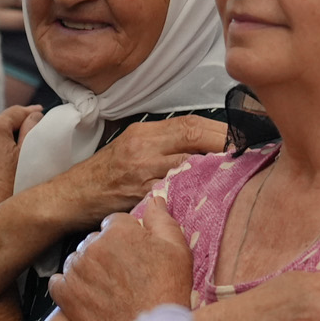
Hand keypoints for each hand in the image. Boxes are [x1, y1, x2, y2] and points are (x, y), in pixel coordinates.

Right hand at [44, 116, 227, 229]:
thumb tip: (204, 146)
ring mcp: (142, 171)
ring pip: (189, 164)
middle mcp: (144, 146)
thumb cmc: (104, 174)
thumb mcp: (132, 148)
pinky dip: (192, 193)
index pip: (191, 123)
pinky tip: (208, 198)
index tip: (243, 137)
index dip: (221, 130)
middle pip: (194, 136)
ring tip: (237, 175)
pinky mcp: (140, 195)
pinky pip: (174, 192)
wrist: (70, 196)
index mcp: (145, 132)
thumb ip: (164, 145)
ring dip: (215, 170)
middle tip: (249, 153)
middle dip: (225, 144)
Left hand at [49, 198, 194, 320]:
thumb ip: (162, 219)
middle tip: (124, 274)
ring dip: (88, 268)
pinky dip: (69, 286)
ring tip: (108, 288)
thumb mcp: (177, 248)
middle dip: (106, 251)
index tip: (135, 254)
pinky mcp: (66, 295)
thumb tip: (154, 198)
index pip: (115, 222)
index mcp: (119, 231)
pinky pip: (59, 282)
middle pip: (95, 240)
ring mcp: (77, 271)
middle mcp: (93, 246)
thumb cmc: (168, 290)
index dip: (126, 237)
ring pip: (77, 260)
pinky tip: (86, 295)